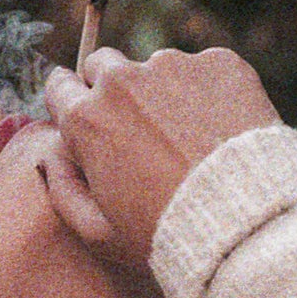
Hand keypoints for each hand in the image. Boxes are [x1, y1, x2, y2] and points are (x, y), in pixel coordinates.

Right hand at [42, 46, 280, 273]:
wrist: (244, 222)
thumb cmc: (166, 234)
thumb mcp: (99, 233)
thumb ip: (62, 191)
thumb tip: (52, 158)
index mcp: (86, 118)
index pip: (60, 85)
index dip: (72, 102)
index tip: (89, 118)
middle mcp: (123, 81)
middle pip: (104, 65)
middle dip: (114, 90)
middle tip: (141, 129)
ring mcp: (173, 66)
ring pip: (158, 69)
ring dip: (166, 93)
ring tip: (192, 140)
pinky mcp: (220, 63)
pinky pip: (206, 71)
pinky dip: (211, 92)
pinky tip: (223, 130)